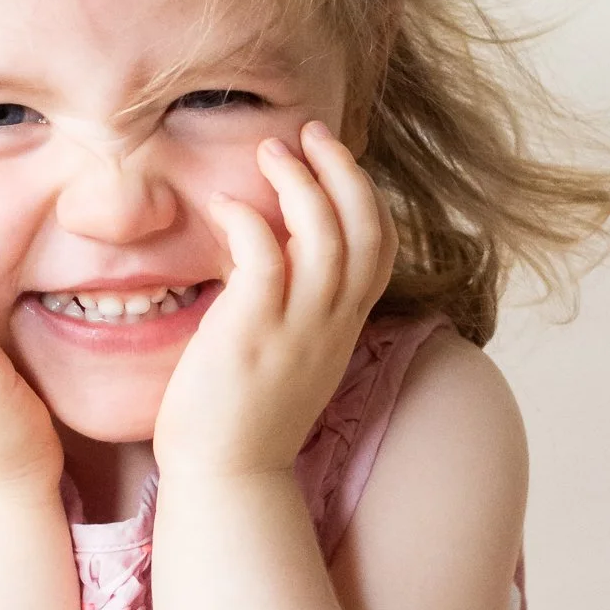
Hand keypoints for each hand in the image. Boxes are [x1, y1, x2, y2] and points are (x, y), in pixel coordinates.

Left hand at [150, 120, 399, 479]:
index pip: (383, 247)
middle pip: (365, 227)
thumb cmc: (246, 413)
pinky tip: (226, 205)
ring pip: (325, 235)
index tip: (334, 159)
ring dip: (300, 181)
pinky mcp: (252, 334)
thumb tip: (279, 250)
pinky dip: (251, 219)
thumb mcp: (293, 353)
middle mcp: (332, 323)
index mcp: (344, 325)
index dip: (367, 195)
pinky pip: (265, 258)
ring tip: (270, 149)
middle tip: (309, 132)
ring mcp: (296, 328)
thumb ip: (299, 305)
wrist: (227, 476)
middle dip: (343, 169)